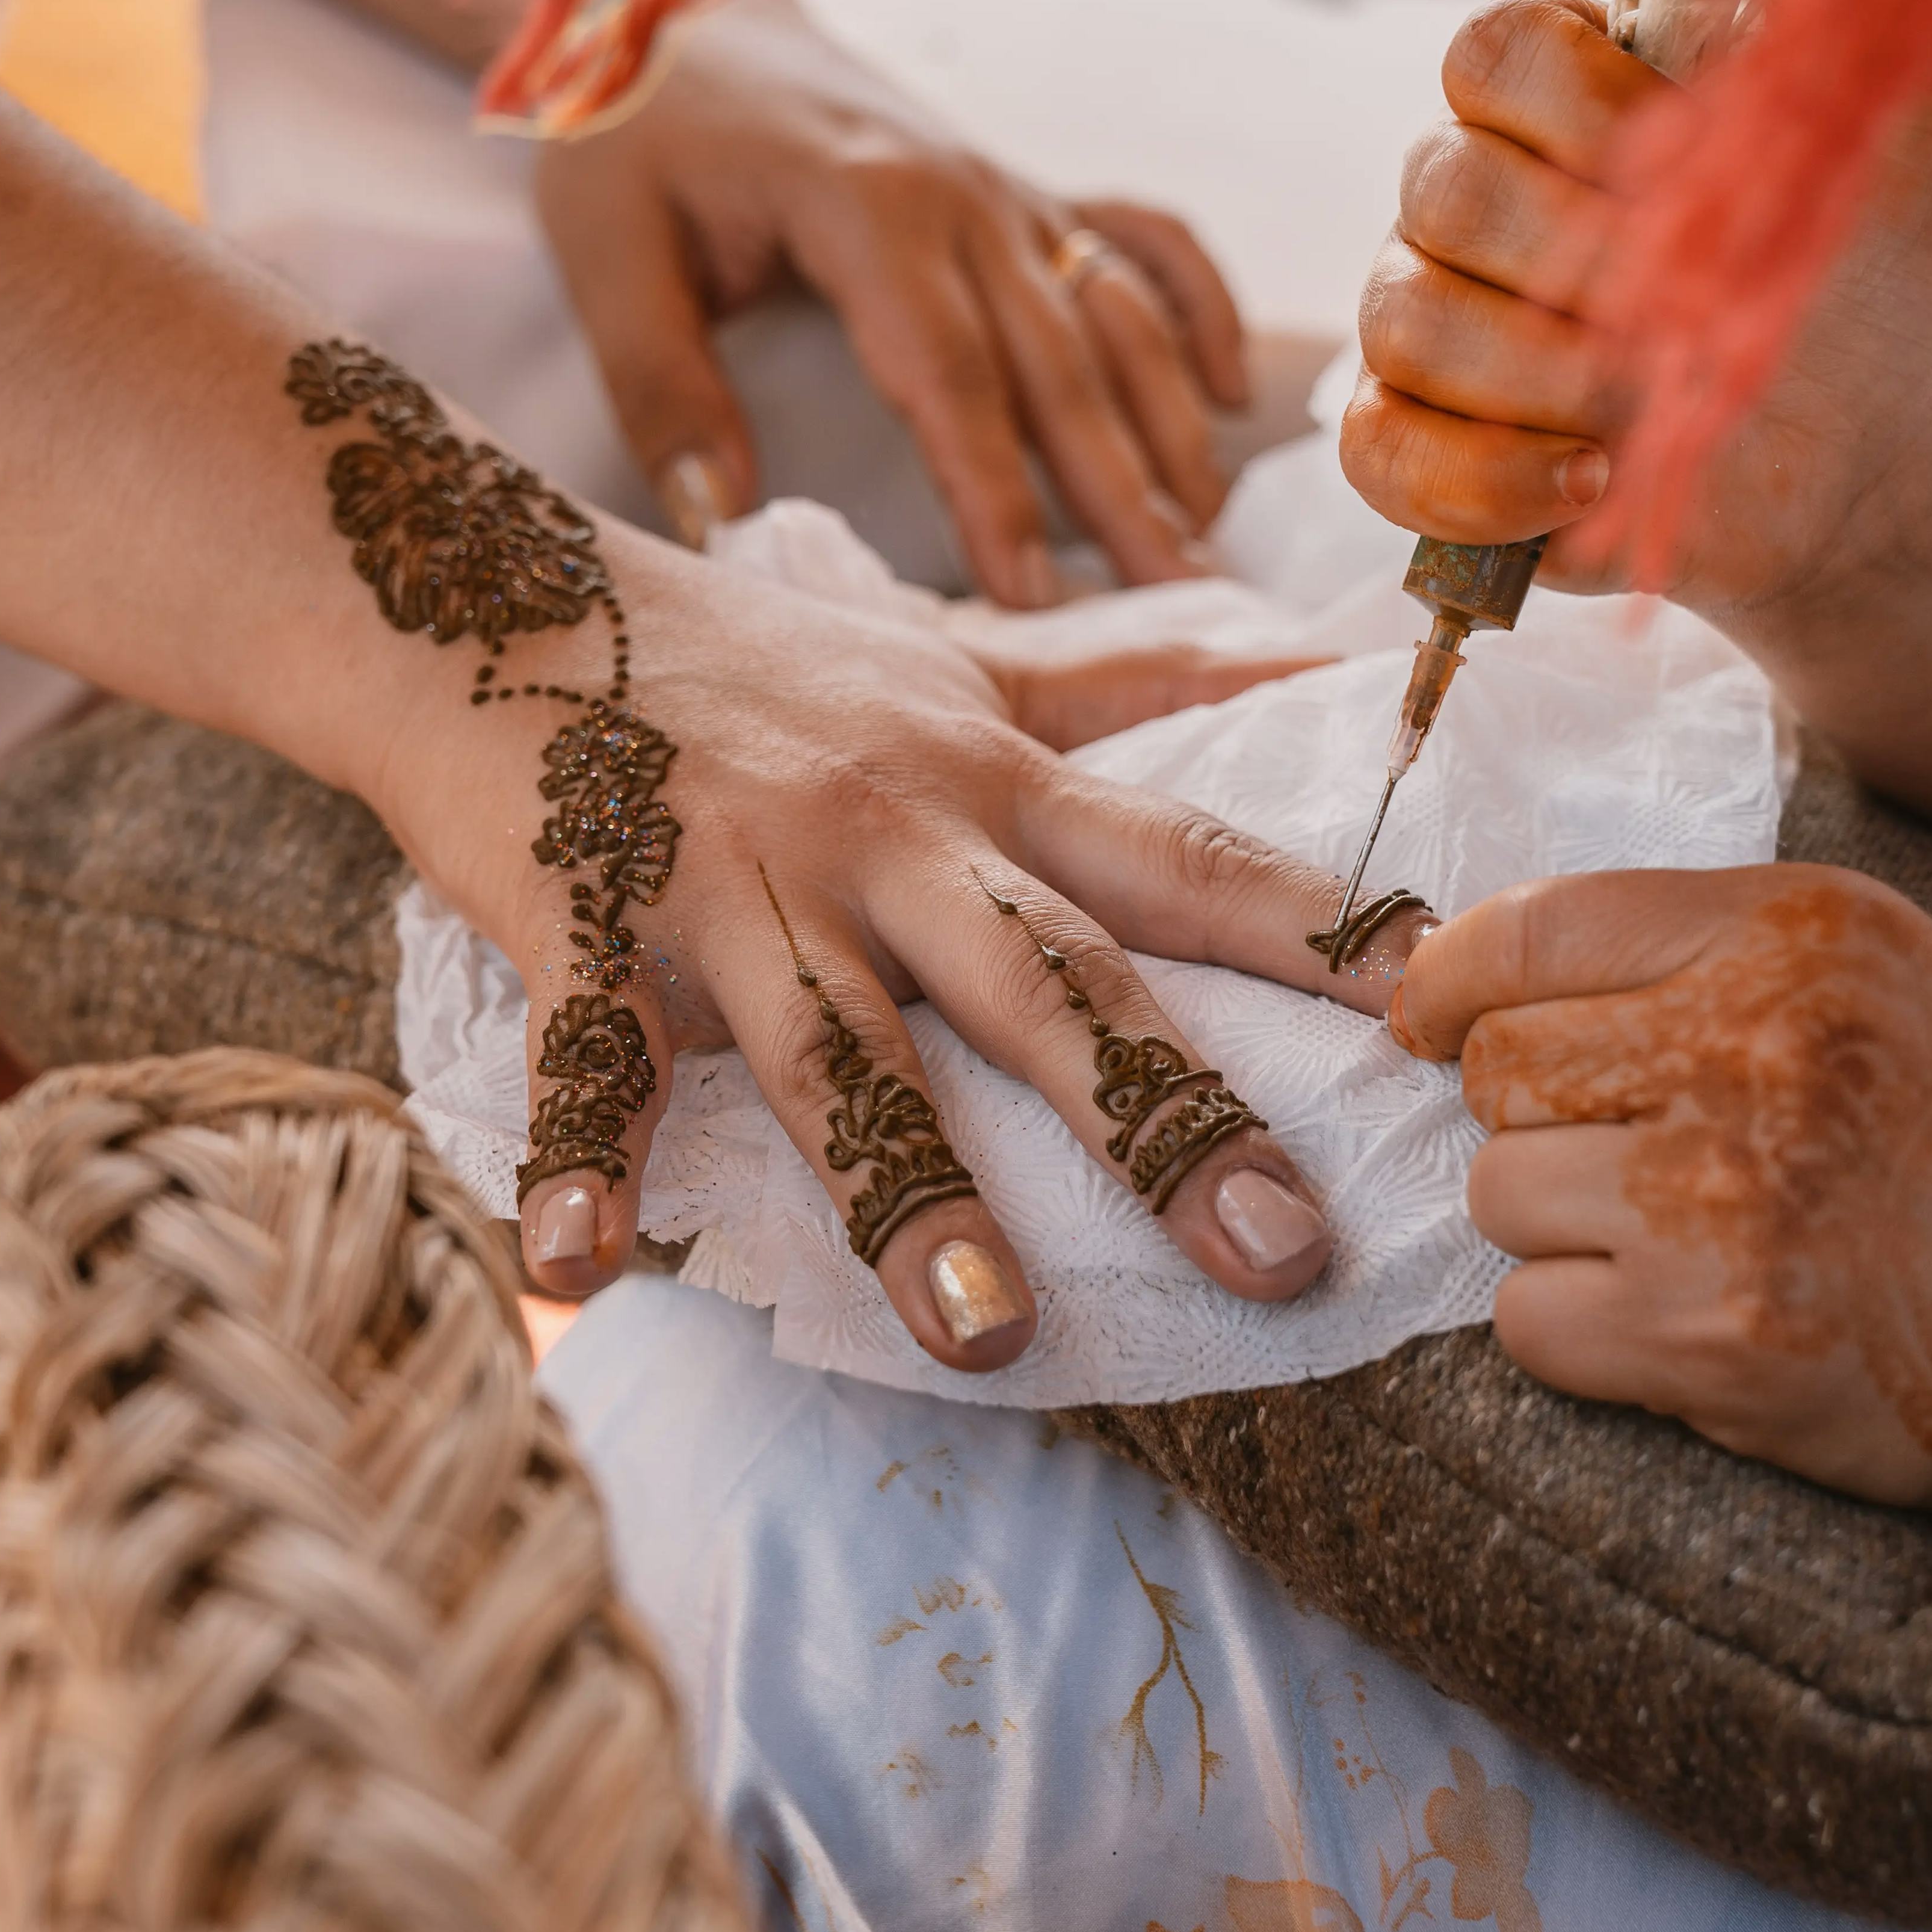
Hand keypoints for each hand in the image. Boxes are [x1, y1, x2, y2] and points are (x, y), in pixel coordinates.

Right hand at [365, 522, 1420, 1363]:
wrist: (487, 595)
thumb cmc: (753, 662)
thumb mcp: (961, 662)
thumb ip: (1136, 679)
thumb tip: (1319, 660)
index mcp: (985, 788)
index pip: (1180, 863)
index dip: (1317, 931)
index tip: (1443, 1009)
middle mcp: (882, 839)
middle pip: (1043, 985)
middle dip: (1164, 1120)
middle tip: (1279, 1254)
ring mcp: (732, 886)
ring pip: (839, 1050)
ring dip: (911, 1191)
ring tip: (987, 1337)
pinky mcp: (579, 919)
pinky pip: (587, 1053)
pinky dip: (577, 1159)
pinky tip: (582, 1267)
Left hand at [535, 0, 1247, 603]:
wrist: (679, 2)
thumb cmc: (635, 133)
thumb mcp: (605, 253)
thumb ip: (662, 388)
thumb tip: (722, 518)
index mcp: (865, 206)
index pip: (951, 374)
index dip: (995, 489)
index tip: (1028, 595)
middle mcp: (963, 194)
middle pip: (1063, 363)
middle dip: (1121, 491)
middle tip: (1175, 605)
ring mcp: (1007, 188)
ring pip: (1119, 315)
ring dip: (1170, 427)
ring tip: (1206, 538)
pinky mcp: (1024, 189)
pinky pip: (1144, 240)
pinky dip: (1198, 308)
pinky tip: (1228, 396)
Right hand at [1337, 0, 1931, 627]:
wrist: (1861, 445)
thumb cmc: (1859, 281)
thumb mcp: (1889, 144)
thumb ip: (1847, 28)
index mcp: (1561, 94)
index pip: (1490, 51)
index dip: (1572, 106)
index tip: (1679, 164)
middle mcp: (1472, 191)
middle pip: (1441, 186)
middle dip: (1567, 260)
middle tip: (1671, 311)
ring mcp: (1431, 317)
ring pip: (1404, 319)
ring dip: (1532, 374)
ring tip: (1634, 408)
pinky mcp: (1419, 442)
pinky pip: (1379, 451)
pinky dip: (1481, 478)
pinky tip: (1586, 480)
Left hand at [1393, 863, 1931, 1503]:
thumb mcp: (1850, 972)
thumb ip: (1671, 951)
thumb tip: (1446, 977)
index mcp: (1790, 936)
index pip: (1529, 930)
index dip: (1443, 981)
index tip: (1426, 1021)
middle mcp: (1757, 1049)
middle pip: (1499, 1070)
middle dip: (1540, 1119)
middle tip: (1642, 1157)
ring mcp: (1726, 1198)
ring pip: (1499, 1194)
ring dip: (1562, 1230)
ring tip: (1682, 1242)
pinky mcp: (1708, 1335)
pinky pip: (1528, 1317)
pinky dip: (1580, 1333)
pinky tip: (1680, 1323)